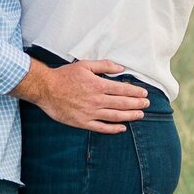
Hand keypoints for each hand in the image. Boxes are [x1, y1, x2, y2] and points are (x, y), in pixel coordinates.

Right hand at [12, 59, 147, 132]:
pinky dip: (113, 129)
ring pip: (115, 116)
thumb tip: (121, 68)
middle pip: (122, 104)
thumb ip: (104, 66)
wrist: (46, 89)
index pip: (122, 90)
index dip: (135, 92)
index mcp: (98, 85)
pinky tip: (122, 128)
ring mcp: (90, 113)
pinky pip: (101, 128)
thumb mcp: (85, 65)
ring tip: (140, 115)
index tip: (144, 93)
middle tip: (147, 104)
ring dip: (130, 116)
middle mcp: (97, 100)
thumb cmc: (65, 76)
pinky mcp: (82, 122)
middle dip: (137, 104)